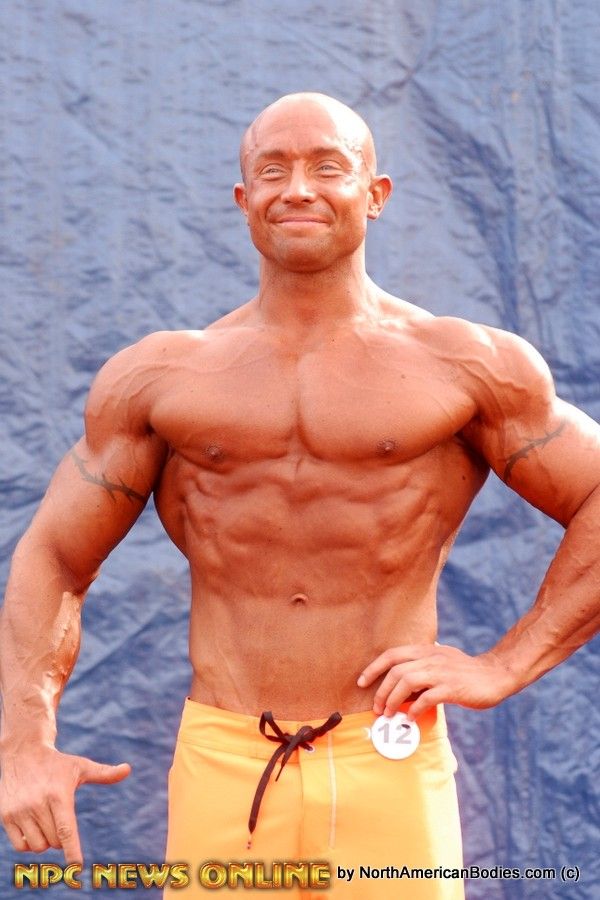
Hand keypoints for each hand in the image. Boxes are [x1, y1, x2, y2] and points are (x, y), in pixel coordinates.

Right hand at [0, 745, 129, 863]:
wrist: (23, 753)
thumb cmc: (57, 763)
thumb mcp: (80, 767)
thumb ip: (104, 773)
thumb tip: (128, 769)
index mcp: (58, 794)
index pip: (66, 830)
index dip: (72, 850)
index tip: (77, 866)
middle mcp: (37, 804)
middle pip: (54, 842)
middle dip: (60, 838)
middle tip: (58, 817)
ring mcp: (19, 811)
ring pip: (38, 847)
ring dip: (45, 841)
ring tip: (46, 820)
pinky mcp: (5, 816)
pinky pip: (20, 846)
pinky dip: (29, 843)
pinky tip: (33, 827)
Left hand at [357, 644, 515, 718]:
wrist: (496, 674)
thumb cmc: (465, 672)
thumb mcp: (440, 662)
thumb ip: (421, 669)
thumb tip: (399, 689)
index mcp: (426, 650)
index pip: (392, 654)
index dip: (374, 667)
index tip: (361, 682)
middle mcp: (431, 658)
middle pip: (396, 670)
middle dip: (381, 691)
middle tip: (377, 708)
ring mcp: (442, 672)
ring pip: (407, 681)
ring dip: (393, 699)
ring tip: (389, 714)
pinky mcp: (453, 688)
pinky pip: (427, 697)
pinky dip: (415, 708)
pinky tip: (411, 718)